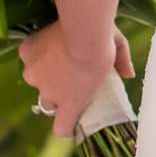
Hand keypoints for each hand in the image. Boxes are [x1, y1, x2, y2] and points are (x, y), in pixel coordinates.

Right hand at [19, 21, 135, 138]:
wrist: (82, 27)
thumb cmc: (103, 43)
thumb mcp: (118, 50)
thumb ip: (122, 65)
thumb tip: (129, 74)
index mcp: (71, 102)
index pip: (61, 129)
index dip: (66, 124)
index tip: (73, 116)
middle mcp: (49, 93)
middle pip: (48, 102)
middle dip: (56, 92)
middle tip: (68, 75)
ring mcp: (34, 74)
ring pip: (36, 77)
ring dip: (44, 70)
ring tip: (57, 52)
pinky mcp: (26, 54)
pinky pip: (29, 55)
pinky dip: (36, 50)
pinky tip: (48, 39)